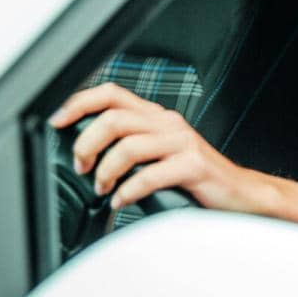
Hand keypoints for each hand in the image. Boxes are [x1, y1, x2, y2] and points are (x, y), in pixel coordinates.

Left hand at [48, 83, 297, 226]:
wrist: (240, 193)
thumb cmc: (197, 179)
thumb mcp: (160, 155)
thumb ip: (130, 148)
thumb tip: (85, 155)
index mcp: (157, 117)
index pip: (112, 94)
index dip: (79, 103)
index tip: (57, 122)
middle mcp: (168, 123)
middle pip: (114, 118)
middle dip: (87, 144)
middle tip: (82, 167)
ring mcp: (182, 142)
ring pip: (128, 145)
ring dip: (105, 171)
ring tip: (104, 189)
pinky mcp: (193, 165)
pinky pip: (150, 175)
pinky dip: (128, 192)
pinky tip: (123, 202)